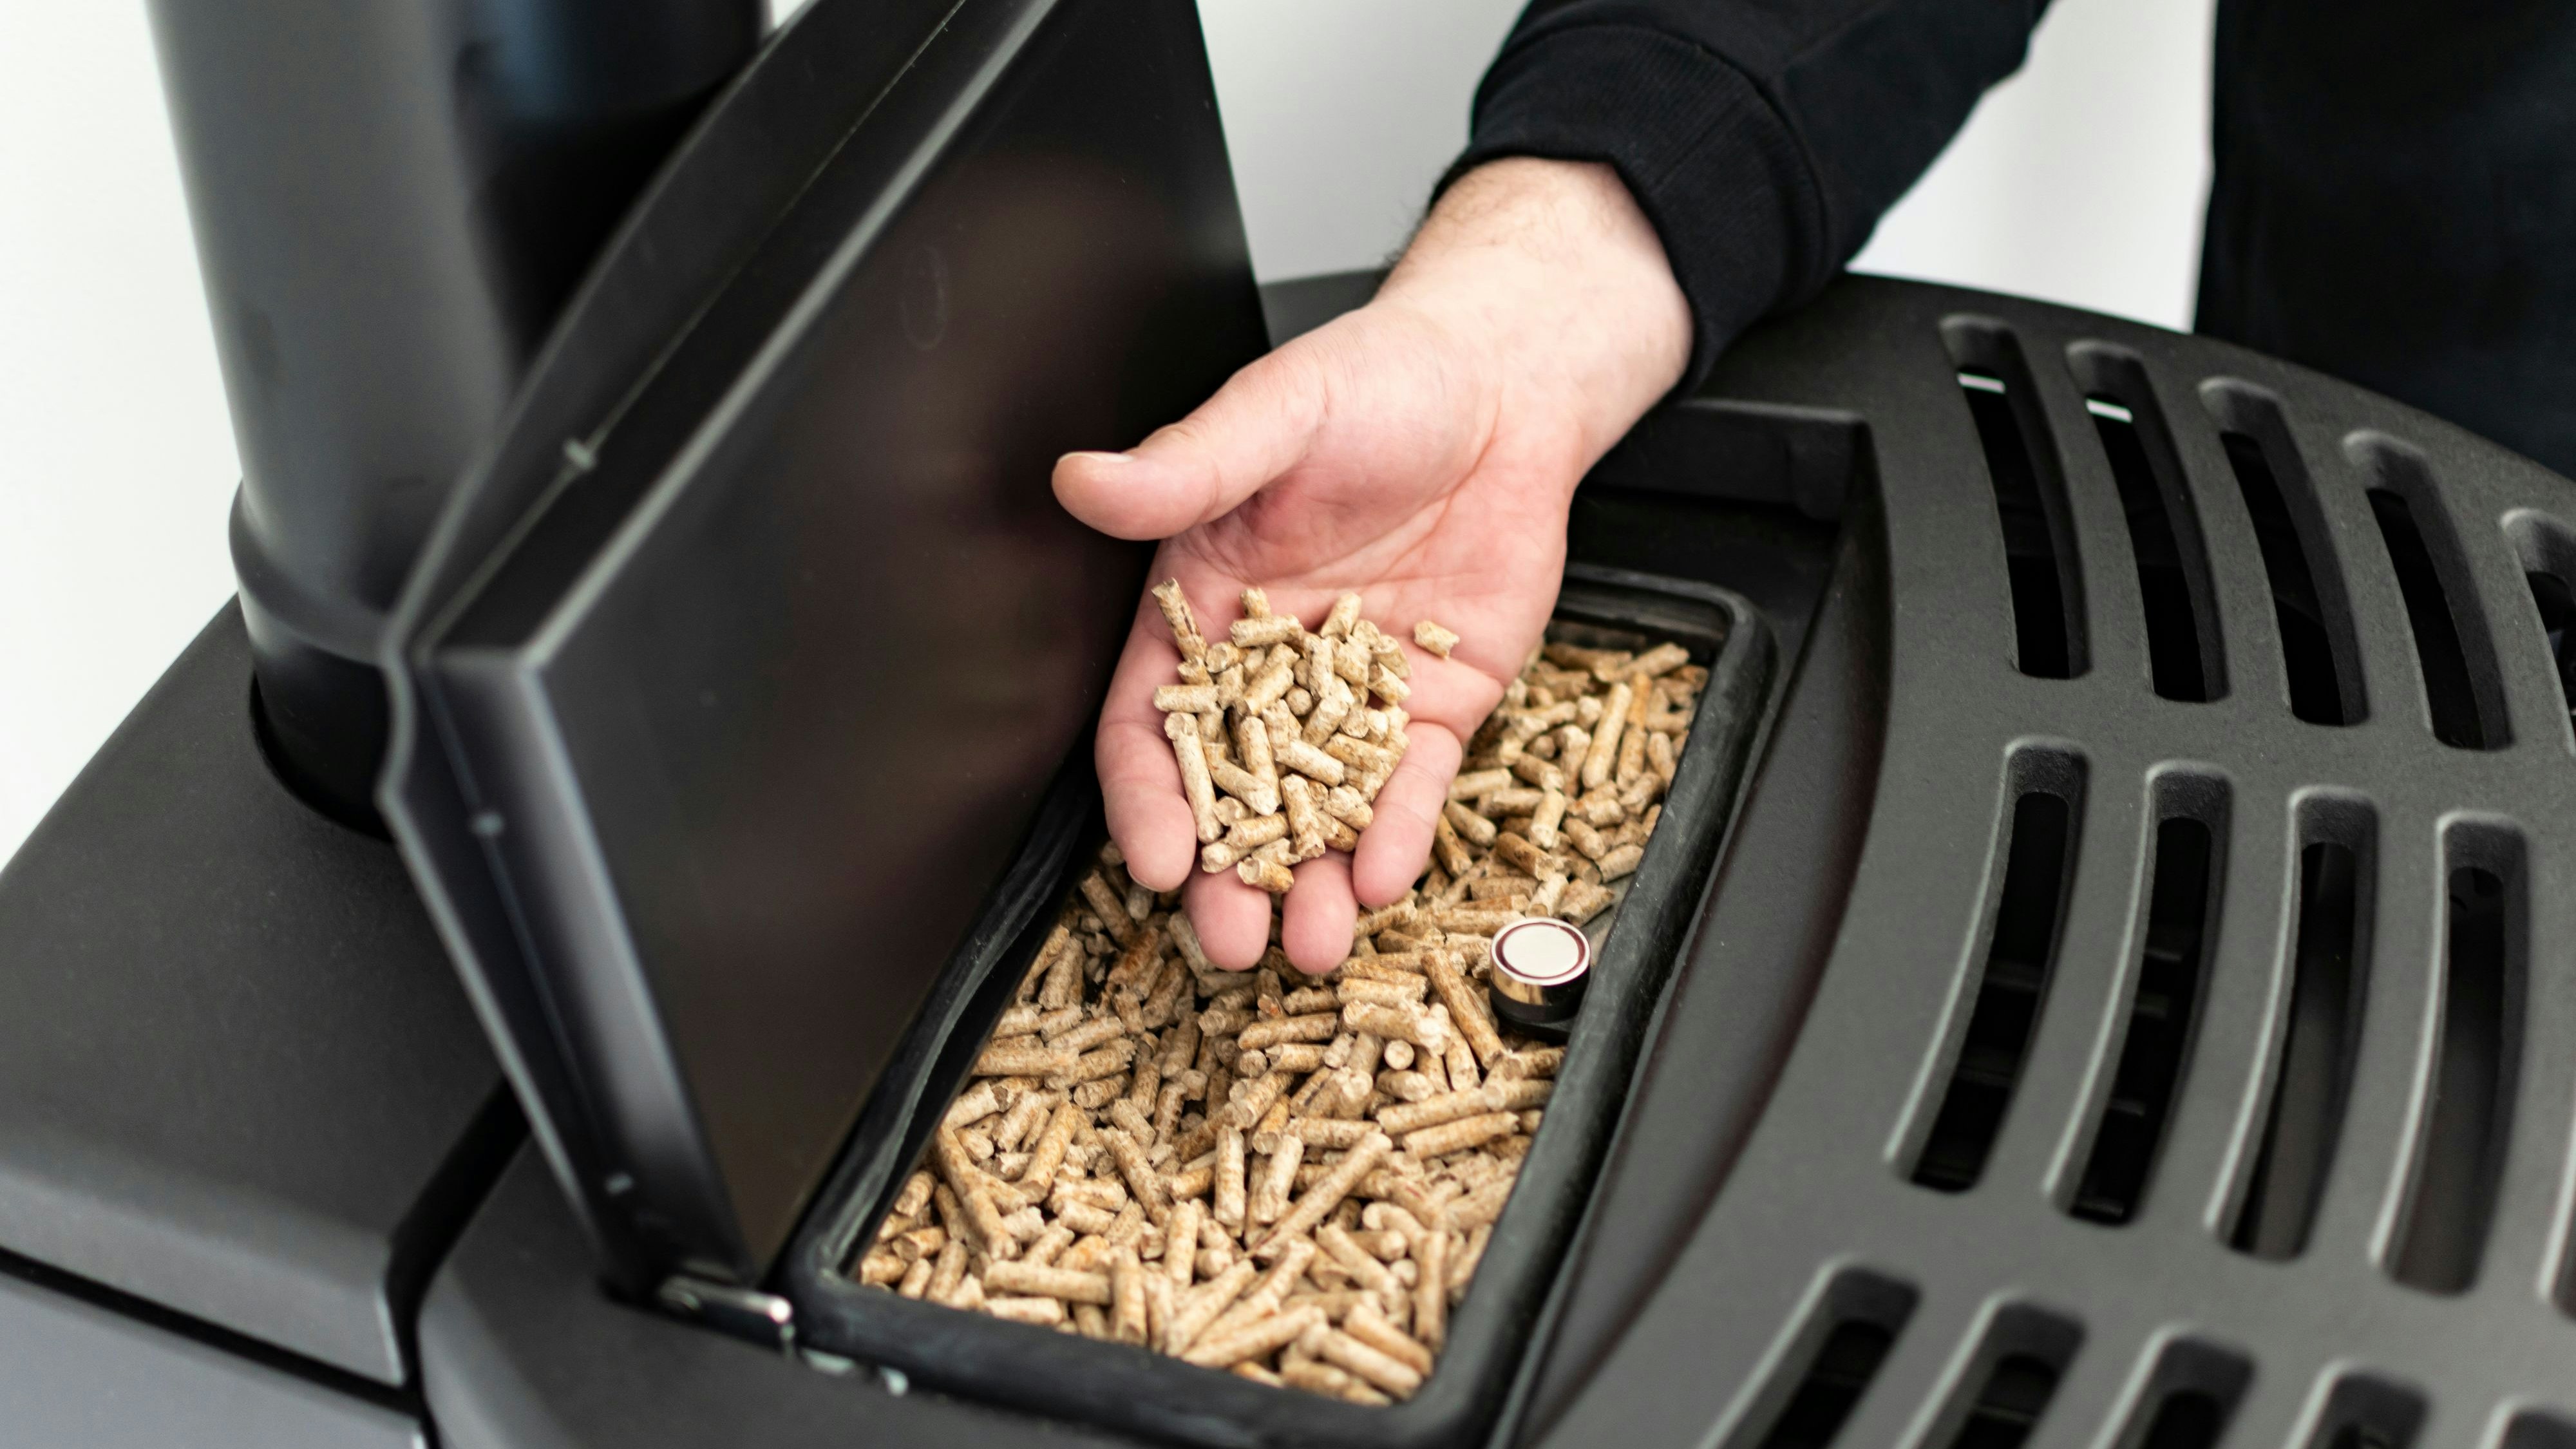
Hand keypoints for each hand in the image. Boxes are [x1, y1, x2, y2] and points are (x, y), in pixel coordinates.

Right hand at [1052, 158, 1689, 973]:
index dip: (1149, 798)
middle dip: (1229, 874)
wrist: (1503, 387)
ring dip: (1312, 882)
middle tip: (1232, 942)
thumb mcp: (1276, 415)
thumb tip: (1085, 480)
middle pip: (1234, 795)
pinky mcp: (1435, 707)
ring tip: (1312, 945)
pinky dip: (1397, 835)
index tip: (1156, 860)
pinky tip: (1384, 878)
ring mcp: (1354, 699)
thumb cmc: (1375, 383)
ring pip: (1321, 811)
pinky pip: (1410, 786)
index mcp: (1201, 609)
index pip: (1153, 724)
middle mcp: (1269, 670)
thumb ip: (1186, 468)